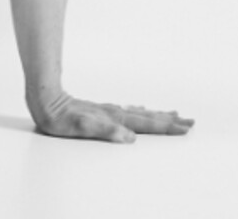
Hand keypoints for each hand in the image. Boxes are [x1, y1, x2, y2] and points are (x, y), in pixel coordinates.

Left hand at [30, 90, 193, 143]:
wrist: (46, 99)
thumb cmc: (61, 117)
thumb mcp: (81, 127)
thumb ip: (105, 131)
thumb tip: (130, 138)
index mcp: (114, 118)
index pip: (146, 124)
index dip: (166, 127)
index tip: (185, 127)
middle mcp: (115, 113)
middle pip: (148, 117)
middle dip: (169, 120)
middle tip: (190, 121)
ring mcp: (109, 110)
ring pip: (140, 113)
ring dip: (158, 115)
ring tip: (175, 114)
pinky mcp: (101, 110)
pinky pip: (128, 111)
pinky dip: (140, 111)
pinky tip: (142, 109)